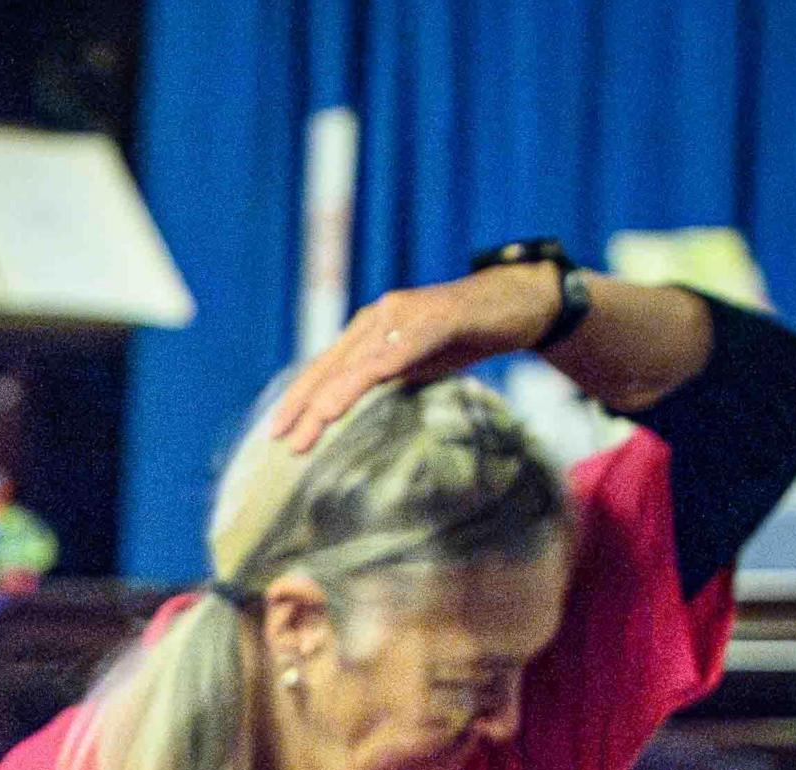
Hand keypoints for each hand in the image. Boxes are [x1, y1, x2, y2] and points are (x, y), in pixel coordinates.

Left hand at [266, 265, 565, 453]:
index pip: (325, 367)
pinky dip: (370, 378)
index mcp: (371, 329)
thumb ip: (386, 375)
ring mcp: (406, 315)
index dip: (299, 398)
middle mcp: (379, 316)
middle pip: (332, 366)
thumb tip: (357, 400)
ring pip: (358, 363)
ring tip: (310, 430)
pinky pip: (397, 353)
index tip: (276, 431)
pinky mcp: (436, 320)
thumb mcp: (418, 362)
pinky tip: (349, 400)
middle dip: (304, 405)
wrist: (519, 303)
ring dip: (331, 399)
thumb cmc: (467, 334)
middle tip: (280, 440)